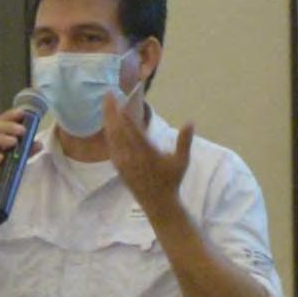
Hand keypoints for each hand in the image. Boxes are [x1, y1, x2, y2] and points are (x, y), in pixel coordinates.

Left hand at [102, 91, 194, 218]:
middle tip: (108, 93)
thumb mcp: (182, 161)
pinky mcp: (118, 166)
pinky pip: (111, 146)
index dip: (124, 116)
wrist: (157, 202)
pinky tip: (108, 122)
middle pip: (116, 130)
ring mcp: (122, 162)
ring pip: (111, 137)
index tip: (119, 102)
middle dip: (110, 111)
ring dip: (107, 119)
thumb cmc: (172, 180)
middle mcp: (131, 157)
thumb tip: (190, 122)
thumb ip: (184, 141)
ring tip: (106, 103)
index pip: (133, 132)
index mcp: (146, 154)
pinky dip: (109, 132)